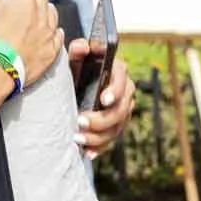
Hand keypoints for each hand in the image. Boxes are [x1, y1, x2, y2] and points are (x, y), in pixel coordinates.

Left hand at [67, 39, 134, 157]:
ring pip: (117, 127)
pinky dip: (99, 147)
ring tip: (79, 138)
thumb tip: (82, 46)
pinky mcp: (116, 125)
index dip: (115, 91)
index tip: (103, 100)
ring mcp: (122, 110)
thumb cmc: (77, 71)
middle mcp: (125, 92)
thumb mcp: (75, 61)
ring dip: (98, 136)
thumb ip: (77, 53)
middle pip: (121, 109)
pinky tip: (88, 153)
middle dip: (102, 119)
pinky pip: (111, 139)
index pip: (123, 80)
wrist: (76, 86)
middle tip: (80, 121)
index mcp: (118, 72)